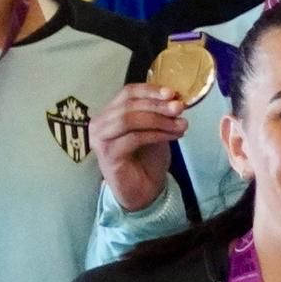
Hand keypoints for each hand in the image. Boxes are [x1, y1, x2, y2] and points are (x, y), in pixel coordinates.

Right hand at [89, 82, 188, 210]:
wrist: (143, 191)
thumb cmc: (147, 160)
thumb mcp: (156, 130)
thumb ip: (160, 114)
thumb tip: (176, 99)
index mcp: (110, 112)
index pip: (128, 92)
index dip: (151, 90)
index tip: (173, 92)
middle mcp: (100, 123)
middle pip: (129, 104)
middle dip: (158, 105)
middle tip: (179, 108)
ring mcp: (100, 138)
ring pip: (130, 119)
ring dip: (159, 120)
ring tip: (180, 125)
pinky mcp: (107, 154)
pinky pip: (134, 138)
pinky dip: (156, 134)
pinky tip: (173, 136)